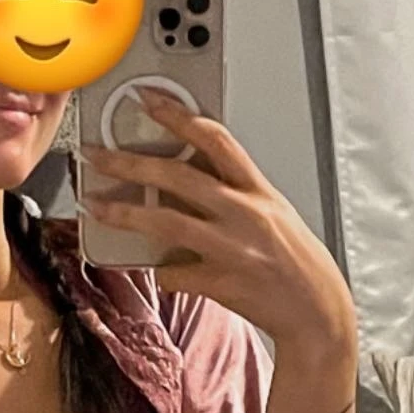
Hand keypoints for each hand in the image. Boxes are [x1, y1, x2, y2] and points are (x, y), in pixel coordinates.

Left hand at [80, 91, 356, 354]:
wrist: (317, 311)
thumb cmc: (297, 263)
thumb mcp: (274, 214)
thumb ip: (236, 195)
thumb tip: (189, 182)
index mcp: (258, 191)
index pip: (215, 139)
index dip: (178, 117)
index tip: (148, 101)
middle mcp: (244, 214)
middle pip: (177, 176)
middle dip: (130, 163)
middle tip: (97, 156)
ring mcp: (231, 249)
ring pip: (165, 221)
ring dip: (124, 213)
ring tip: (96, 206)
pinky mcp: (221, 283)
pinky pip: (175, 273)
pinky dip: (161, 271)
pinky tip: (156, 270)